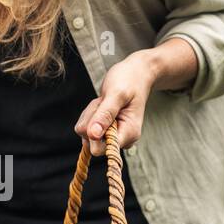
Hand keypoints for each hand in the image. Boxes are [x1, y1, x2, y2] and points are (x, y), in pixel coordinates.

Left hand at [74, 40, 199, 155]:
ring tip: (105, 101)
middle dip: (91, 120)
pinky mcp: (105, 131)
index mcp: (128, 134)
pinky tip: (102, 104)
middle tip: (104, 102)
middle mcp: (121, 139)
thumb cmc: (129, 80)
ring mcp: (112, 135)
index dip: (93, 132)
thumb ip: (105, 115)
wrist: (137, 74)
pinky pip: (86, 128)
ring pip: (86, 134)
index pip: (100, 149)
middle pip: (90, 141)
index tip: (102, 112)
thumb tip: (93, 135)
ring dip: (90, 115)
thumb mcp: (116, 94)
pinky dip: (90, 114)